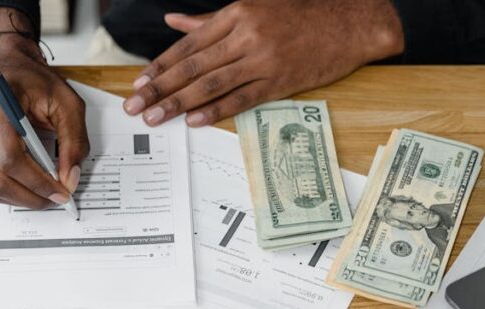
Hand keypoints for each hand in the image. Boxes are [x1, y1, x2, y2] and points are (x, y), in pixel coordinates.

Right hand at [0, 8, 88, 207]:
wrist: (2, 63)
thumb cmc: (33, 81)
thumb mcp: (67, 103)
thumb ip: (74, 142)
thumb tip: (69, 180)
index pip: (11, 157)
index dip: (38, 182)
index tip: (61, 192)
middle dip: (30, 196)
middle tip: (54, 199)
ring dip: (18, 198)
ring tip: (41, 194)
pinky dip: (6, 189)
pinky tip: (24, 184)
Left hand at [123, 0, 404, 126]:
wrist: (350, 23)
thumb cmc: (301, 15)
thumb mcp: (253, 8)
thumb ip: (210, 21)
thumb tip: (174, 22)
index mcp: (236, 14)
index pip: (188, 44)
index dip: (161, 65)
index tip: (139, 82)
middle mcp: (246, 35)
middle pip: (193, 65)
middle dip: (160, 88)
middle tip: (135, 106)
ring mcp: (263, 60)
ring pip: (211, 84)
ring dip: (179, 103)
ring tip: (155, 117)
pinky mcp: (280, 82)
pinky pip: (242, 99)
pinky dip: (217, 111)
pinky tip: (194, 121)